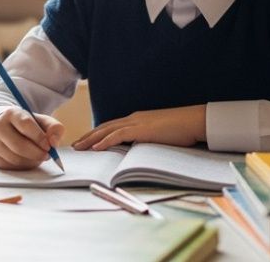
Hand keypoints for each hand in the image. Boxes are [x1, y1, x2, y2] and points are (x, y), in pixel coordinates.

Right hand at [0, 107, 64, 169]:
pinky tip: (27, 159)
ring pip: (16, 158)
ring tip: (38, 155)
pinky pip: (12, 166)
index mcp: (12, 113)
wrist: (10, 131)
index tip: (49, 146)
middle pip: (19, 145)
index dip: (39, 137)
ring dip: (31, 161)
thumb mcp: (43, 122)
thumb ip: (54, 128)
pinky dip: (24, 166)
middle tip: (47, 155)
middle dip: (37, 153)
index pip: (26, 124)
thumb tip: (53, 142)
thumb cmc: (30, 127)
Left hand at [73, 105, 206, 150]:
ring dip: (91, 139)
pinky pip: (118, 135)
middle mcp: (134, 118)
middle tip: (74, 145)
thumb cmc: (181, 129)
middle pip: (105, 127)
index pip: (112, 126)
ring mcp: (137, 122)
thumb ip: (147, 140)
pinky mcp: (142, 129)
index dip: (97, 133)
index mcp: (137, 119)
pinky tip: (95, 148)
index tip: (85, 141)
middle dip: (88, 136)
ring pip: (107, 130)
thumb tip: (139, 150)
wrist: (194, 121)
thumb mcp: (159, 135)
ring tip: (78, 148)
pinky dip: (105, 141)